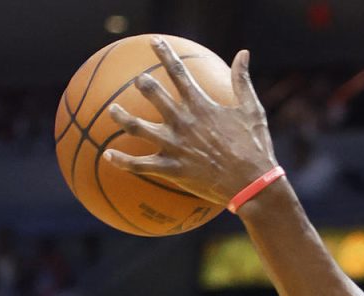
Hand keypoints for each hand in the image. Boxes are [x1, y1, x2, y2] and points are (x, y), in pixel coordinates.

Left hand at [106, 39, 277, 207]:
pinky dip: (121, 161)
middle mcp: (182, 121)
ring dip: (121, 117)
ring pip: (136, 127)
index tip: (154, 42)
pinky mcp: (171, 169)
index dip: (164, 53)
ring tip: (112, 110)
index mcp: (200, 106)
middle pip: (152, 93)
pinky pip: (139, 165)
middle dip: (142, 83)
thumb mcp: (252, 110)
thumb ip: (242, 81)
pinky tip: (108, 156)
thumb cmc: (255, 148)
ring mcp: (174, 145)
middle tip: (139, 81)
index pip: (177, 71)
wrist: (252, 184)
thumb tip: (243, 54)